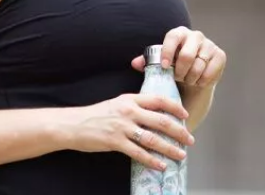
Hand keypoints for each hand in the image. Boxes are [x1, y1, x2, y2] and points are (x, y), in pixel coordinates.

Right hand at [69, 94, 193, 170]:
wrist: (75, 124)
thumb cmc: (96, 114)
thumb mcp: (117, 104)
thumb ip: (134, 107)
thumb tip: (155, 115)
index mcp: (129, 99)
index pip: (158, 99)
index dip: (174, 107)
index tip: (185, 114)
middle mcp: (128, 111)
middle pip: (160, 120)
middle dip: (179, 131)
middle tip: (189, 139)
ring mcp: (122, 126)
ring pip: (153, 139)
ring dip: (170, 148)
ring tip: (180, 155)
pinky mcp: (115, 141)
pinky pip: (139, 153)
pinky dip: (152, 160)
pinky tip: (161, 165)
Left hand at [132, 27, 226, 87]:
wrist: (193, 76)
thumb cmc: (173, 66)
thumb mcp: (160, 63)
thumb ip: (147, 62)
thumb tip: (134, 63)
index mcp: (178, 33)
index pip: (172, 38)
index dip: (168, 52)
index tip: (165, 67)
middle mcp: (195, 35)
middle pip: (187, 55)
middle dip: (180, 71)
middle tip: (177, 78)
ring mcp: (209, 44)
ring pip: (198, 65)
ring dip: (191, 77)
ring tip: (186, 80)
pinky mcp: (220, 55)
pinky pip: (210, 71)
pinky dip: (202, 80)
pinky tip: (198, 81)